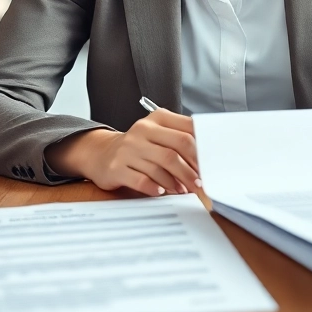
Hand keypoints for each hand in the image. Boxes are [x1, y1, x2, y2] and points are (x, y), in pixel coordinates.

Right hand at [45, 109, 199, 196]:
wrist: (101, 153)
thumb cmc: (139, 146)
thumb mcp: (158, 134)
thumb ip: (180, 139)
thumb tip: (207, 158)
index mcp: (156, 119)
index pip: (187, 130)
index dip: (201, 150)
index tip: (210, 164)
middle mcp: (141, 131)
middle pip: (175, 150)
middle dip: (192, 170)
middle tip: (200, 183)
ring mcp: (128, 149)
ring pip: (160, 167)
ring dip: (176, 182)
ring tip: (184, 190)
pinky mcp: (116, 167)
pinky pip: (141, 180)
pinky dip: (155, 188)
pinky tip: (162, 192)